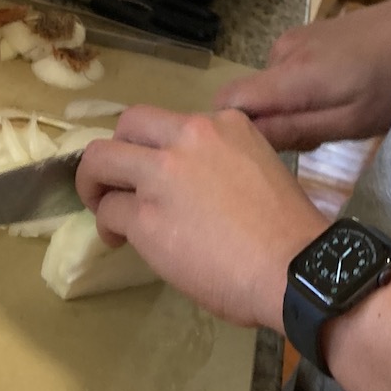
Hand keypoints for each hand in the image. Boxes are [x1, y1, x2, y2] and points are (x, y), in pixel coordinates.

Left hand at [75, 106, 325, 328]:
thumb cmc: (288, 229)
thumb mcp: (260, 165)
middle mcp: (190, 137)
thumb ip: (223, 159)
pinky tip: (119, 240)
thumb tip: (194, 185)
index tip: (164, 172)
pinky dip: (108, 224)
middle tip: (119, 179)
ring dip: (96, 182)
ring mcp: (163, 174)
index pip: (174, 122)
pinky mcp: (146, 217)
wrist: (295, 269)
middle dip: (119, 150)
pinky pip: (109, 210)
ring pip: (102, 159)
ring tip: (104, 207)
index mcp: (225, 123)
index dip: (161, 147)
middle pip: (130, 123)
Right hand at [212, 5, 390, 149]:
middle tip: (320, 139)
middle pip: (251, 100)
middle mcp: (282, 51)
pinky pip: (287, 73)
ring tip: (339, 115)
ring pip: (272, 89)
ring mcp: (295, 39)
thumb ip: (297, 130)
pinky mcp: (309, 35)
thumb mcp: (352, 121)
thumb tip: (244, 141)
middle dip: (274, 126)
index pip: (227, 100)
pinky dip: (305, 91)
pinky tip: (342, 93)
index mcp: (290, 73)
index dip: (232, 130)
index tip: (259, 153)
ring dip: (293, 109)